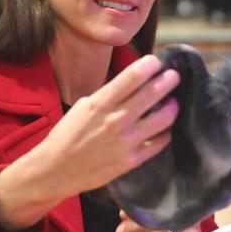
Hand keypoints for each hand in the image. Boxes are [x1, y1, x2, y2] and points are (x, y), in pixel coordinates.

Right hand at [0, 56, 179, 229]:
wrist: (56, 170)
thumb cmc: (67, 136)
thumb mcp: (82, 107)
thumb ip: (107, 96)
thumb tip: (130, 84)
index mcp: (101, 103)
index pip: (132, 77)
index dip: (149, 65)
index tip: (156, 62)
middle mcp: (116, 120)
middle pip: (152, 94)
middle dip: (168, 81)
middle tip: (174, 76)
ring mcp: (126, 141)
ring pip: (163, 119)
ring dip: (172, 107)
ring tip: (173, 103)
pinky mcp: (132, 160)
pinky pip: (158, 143)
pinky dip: (165, 134)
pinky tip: (165, 130)